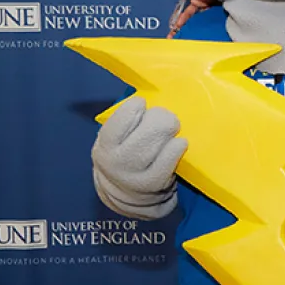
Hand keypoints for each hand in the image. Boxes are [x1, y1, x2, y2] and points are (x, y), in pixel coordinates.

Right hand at [90, 96, 186, 218]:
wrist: (128, 194)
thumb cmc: (126, 154)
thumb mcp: (117, 138)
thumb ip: (127, 118)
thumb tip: (151, 90)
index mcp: (106, 144)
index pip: (124, 116)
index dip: (137, 106)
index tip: (142, 106)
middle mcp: (117, 161)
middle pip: (150, 128)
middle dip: (161, 118)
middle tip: (163, 120)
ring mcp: (135, 175)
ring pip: (162, 142)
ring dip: (171, 133)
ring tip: (170, 133)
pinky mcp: (154, 184)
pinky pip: (170, 159)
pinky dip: (177, 148)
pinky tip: (179, 144)